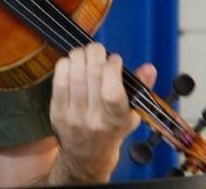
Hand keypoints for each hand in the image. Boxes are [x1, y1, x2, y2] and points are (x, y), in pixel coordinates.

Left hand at [49, 43, 156, 182]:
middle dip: (95, 55)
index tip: (115, 59)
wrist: (86, 156)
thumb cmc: (112, 131)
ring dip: (79, 57)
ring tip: (85, 51)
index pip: (112, 93)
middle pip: (92, 79)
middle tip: (98, 49)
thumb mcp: (132, 114)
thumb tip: (149, 68)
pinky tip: (71, 61)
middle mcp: (94, 120)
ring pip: (74, 77)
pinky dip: (64, 66)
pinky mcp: (57, 112)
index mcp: (116, 121)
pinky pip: (58, 82)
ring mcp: (73, 116)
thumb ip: (141, 88)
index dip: (112, 70)